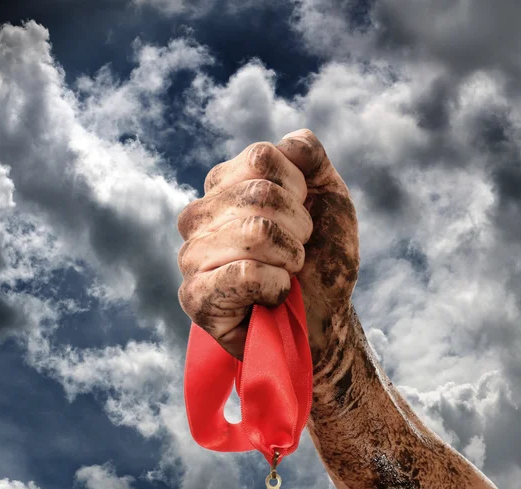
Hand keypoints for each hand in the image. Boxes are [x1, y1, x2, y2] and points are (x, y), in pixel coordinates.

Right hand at [176, 128, 359, 365]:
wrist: (325, 316)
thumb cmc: (323, 258)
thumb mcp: (328, 198)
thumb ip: (309, 158)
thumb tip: (289, 141)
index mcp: (224, 186)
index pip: (262, 158)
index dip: (300, 191)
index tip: (302, 220)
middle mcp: (198, 216)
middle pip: (261, 194)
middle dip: (299, 230)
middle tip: (296, 254)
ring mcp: (191, 256)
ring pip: (256, 232)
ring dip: (290, 260)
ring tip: (283, 276)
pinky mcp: (195, 297)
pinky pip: (245, 273)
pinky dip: (276, 287)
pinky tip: (271, 298)